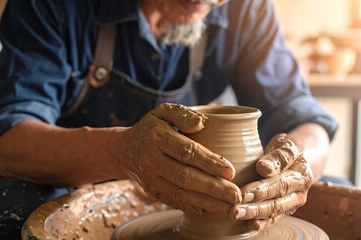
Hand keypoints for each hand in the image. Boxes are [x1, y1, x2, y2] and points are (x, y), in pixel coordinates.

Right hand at [114, 103, 241, 214]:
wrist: (123, 149)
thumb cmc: (151, 128)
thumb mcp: (163, 112)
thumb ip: (182, 114)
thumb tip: (201, 123)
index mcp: (157, 137)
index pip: (186, 151)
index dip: (208, 162)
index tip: (230, 170)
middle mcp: (151, 160)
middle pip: (185, 177)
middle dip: (213, 188)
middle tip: (236, 195)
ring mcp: (150, 179)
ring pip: (180, 193)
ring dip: (207, 202)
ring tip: (229, 207)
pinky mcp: (151, 191)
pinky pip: (173, 201)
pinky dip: (192, 207)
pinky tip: (210, 210)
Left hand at [229, 133, 313, 229]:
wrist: (292, 160)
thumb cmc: (283, 150)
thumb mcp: (283, 145)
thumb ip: (277, 157)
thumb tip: (263, 168)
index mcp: (302, 174)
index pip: (280, 184)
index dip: (262, 190)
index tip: (243, 193)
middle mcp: (300, 193)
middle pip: (276, 202)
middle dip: (254, 207)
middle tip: (234, 208)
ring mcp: (293, 204)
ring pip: (273, 213)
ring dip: (253, 215)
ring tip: (234, 214)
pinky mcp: (285, 211)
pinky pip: (273, 219)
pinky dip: (261, 223)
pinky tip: (247, 225)